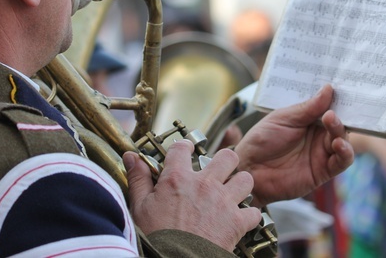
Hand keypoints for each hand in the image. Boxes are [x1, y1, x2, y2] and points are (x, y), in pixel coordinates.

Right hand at [124, 140, 261, 250]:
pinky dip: (249, 216)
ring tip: (232, 192)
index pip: (183, 148)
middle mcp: (204, 184)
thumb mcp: (140, 207)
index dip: (184, 147)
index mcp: (178, 178)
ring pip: (246, 179)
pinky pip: (254, 211)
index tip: (186, 152)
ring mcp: (223, 202)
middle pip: (227, 156)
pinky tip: (239, 219)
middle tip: (219, 171)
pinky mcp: (237, 222)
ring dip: (240, 185)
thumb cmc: (155, 238)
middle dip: (225, 161)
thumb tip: (131, 156)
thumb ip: (138, 179)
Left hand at [234, 85, 353, 206]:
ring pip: (343, 140)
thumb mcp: (282, 119)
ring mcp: (322, 153)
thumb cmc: (261, 141)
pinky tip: (339, 143)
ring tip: (332, 121)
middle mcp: (318, 135)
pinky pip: (342, 162)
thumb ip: (307, 108)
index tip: (343, 88)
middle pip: (339, 123)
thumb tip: (328, 89)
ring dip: (341, 131)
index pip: (329, 107)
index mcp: (309, 119)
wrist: (249, 169)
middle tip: (333, 108)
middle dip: (341, 114)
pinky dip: (346, 152)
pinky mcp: (323, 171)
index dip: (337, 99)